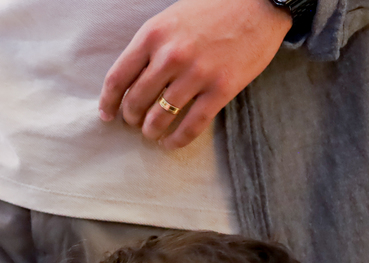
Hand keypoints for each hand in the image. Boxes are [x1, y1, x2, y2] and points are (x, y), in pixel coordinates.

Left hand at [98, 0, 291, 148]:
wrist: (261, 1)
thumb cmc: (213, 8)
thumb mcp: (170, 19)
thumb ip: (149, 48)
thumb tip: (130, 82)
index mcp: (152, 35)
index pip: (117, 78)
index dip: (108, 102)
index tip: (107, 114)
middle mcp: (171, 56)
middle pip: (136, 101)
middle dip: (130, 118)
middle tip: (133, 122)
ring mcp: (197, 74)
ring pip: (159, 118)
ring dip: (150, 130)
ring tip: (151, 132)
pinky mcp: (221, 89)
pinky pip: (190, 125)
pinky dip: (176, 140)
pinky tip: (170, 143)